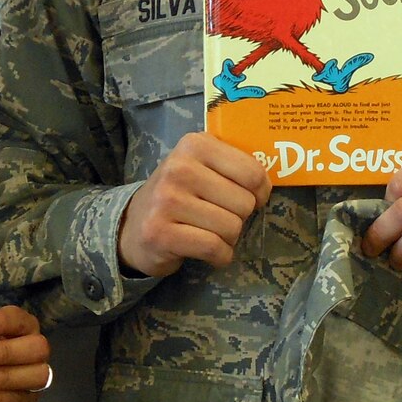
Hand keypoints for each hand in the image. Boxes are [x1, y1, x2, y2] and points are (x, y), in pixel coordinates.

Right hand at [117, 131, 270, 277]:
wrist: (132, 226)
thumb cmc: (179, 194)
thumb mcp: (203, 166)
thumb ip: (234, 165)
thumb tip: (269, 184)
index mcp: (195, 145)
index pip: (253, 173)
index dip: (261, 192)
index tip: (251, 198)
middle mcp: (179, 168)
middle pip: (244, 203)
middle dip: (239, 217)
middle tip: (219, 216)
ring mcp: (167, 201)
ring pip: (232, 228)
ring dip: (229, 238)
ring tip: (209, 232)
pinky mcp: (161, 233)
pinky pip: (214, 248)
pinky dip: (220, 256)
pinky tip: (209, 251)